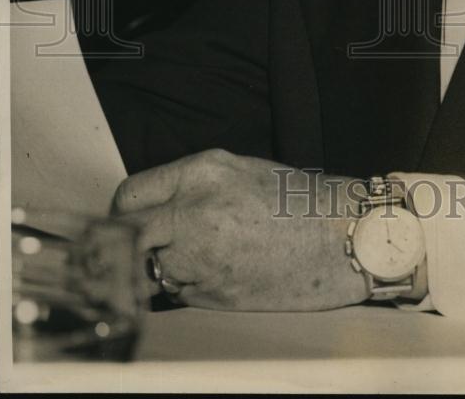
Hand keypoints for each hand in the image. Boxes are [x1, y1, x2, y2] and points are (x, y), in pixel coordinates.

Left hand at [112, 148, 369, 311]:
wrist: (340, 239)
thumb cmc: (299, 203)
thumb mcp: (241, 172)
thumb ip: (194, 187)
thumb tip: (157, 208)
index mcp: (201, 173)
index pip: (131, 195)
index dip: (124, 211)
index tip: (128, 220)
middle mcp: (192, 212)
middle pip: (126, 234)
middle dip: (128, 242)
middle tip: (140, 246)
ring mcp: (197, 256)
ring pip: (151, 267)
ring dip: (165, 265)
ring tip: (207, 254)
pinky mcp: (210, 293)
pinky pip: (179, 291)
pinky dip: (191, 285)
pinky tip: (226, 271)